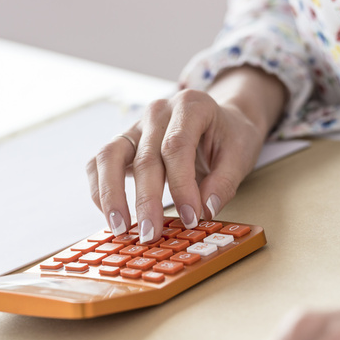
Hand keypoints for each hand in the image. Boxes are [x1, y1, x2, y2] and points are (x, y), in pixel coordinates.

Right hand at [87, 67, 285, 241]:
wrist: (218, 120)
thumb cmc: (229, 136)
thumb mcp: (240, 154)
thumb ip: (224, 182)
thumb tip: (204, 211)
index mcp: (190, 105)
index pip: (177, 146)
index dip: (182, 186)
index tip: (189, 219)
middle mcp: (158, 111)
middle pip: (145, 157)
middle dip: (147, 201)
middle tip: (150, 234)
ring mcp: (135, 126)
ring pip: (109, 156)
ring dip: (111, 196)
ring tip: (120, 229)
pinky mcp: (122, 142)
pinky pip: (99, 164)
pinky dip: (100, 190)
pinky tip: (111, 216)